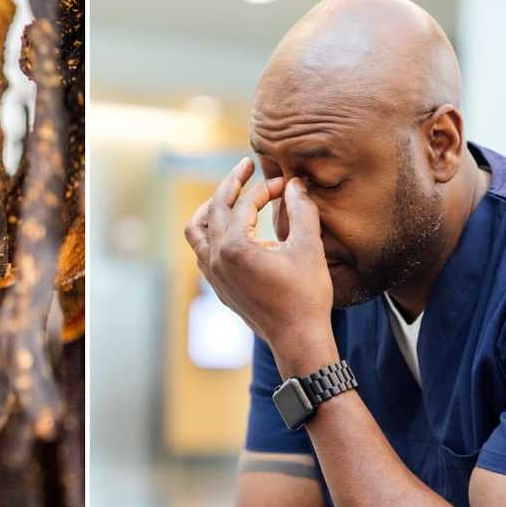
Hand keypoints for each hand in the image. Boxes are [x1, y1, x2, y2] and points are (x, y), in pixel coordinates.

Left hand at [183, 158, 337, 376]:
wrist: (297, 339)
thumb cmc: (306, 295)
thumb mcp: (308, 247)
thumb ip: (300, 210)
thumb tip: (295, 183)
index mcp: (235, 247)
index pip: (244, 205)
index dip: (264, 188)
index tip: (284, 183)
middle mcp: (216, 259)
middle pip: (214, 210)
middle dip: (231, 185)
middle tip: (246, 167)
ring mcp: (213, 275)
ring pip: (196, 231)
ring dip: (210, 209)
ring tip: (225, 196)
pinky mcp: (217, 287)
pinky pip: (201, 252)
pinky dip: (210, 233)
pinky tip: (228, 231)